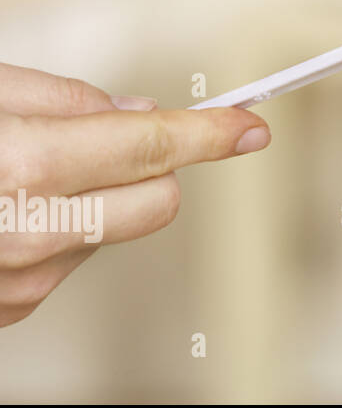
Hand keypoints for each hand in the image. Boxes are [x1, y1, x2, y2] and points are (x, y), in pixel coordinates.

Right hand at [0, 63, 269, 326]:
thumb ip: (65, 98)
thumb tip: (134, 115)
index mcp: (25, 166)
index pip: (153, 147)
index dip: (211, 132)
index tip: (250, 127)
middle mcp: (31, 233)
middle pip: (159, 199)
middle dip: (152, 165)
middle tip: (102, 139)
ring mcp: (23, 280)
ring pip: (116, 229)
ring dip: (96, 198)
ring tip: (24, 176)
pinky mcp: (11, 309)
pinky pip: (71, 258)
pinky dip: (61, 231)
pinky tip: (9, 212)